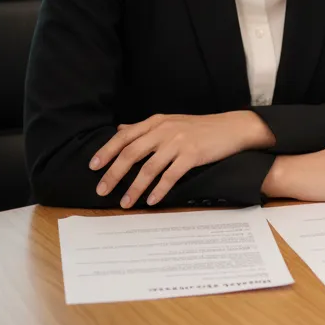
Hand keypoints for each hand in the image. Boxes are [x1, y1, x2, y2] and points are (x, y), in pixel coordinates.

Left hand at [91, 111, 274, 207]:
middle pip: (131, 153)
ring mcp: (178, 142)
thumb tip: (120, 131)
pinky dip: (159, 189)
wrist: (231, 128)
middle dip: (114, 174)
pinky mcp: (192, 155)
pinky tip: (152, 200)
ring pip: (148, 167)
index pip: (124, 137)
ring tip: (125, 203)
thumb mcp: (170, 122)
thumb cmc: (200, 127)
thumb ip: (144, 128)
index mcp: (156, 122)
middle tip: (101, 191)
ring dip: (134, 188)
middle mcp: (164, 130)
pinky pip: (170, 175)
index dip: (106, 151)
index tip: (93, 167)